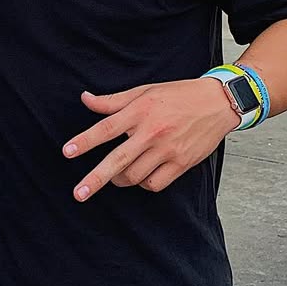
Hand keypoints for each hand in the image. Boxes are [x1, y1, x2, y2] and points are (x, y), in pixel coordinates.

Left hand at [62, 79, 237, 200]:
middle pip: (117, 160)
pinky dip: (143, 184)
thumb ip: (113, 101)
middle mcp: (152, 132)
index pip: (106, 127)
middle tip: (78, 194)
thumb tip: (85, 99)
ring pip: (134, 176)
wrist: (218, 103)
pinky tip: (140, 176)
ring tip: (115, 175)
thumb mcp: (144, 91)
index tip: (67, 152)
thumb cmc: (178, 95)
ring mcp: (168, 150)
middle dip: (95, 179)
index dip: (85, 141)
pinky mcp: (182, 163)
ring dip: (119, 180)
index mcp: (141, 111)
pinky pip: (154, 184)